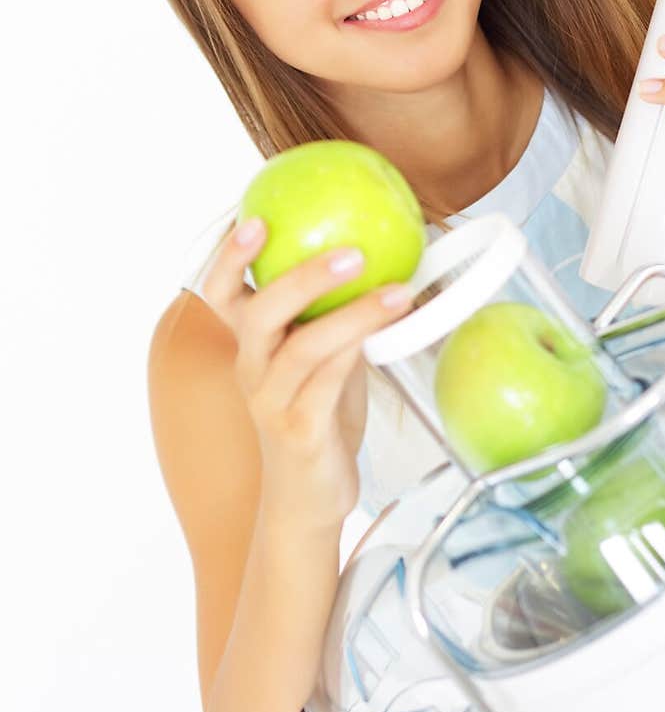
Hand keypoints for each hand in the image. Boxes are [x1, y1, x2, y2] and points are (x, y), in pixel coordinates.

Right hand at [201, 220, 414, 528]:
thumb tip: (376, 255)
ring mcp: (272, 402)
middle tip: (351, 251)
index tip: (251, 215)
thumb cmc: (315, 417)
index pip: (221, 293)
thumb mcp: (322, 357)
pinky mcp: (300, 431)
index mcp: (250, 345)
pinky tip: (388, 333)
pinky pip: (328, 385)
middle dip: (301, 276)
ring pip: (303, 348)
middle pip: (259, 313)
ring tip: (396, 291)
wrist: (306, 496)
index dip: (228, 256)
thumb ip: (333, 315)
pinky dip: (358, 353)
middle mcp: (252, 369)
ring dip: (352, 315)